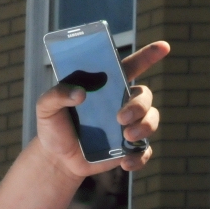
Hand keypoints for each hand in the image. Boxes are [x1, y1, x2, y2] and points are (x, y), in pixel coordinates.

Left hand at [34, 41, 170, 177]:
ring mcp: (128, 126)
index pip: (132, 66)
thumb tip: (80, 93)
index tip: (164, 46)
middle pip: (144, 96)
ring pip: (152, 120)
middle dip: (139, 105)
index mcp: (107, 86)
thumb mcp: (46, 106)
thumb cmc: (54, 126)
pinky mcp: (128, 148)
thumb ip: (57, 94)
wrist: (56, 159)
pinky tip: (125, 162)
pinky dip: (139, 156)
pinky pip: (145, 150)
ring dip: (145, 127)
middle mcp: (122, 103)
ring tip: (127, 136)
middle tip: (121, 118)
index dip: (149, 55)